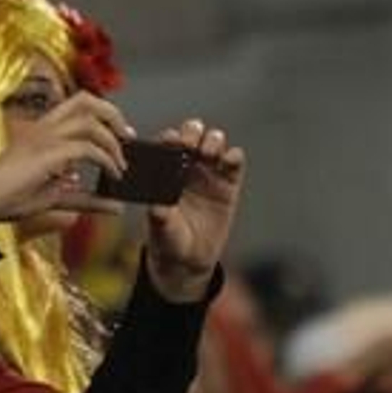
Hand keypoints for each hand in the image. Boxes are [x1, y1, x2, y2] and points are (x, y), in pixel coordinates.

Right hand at [0, 92, 129, 224]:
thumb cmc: (13, 197)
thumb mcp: (58, 196)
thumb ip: (87, 199)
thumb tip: (116, 206)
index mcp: (43, 130)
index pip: (78, 104)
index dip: (104, 112)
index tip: (122, 133)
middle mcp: (44, 127)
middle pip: (86, 100)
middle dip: (113, 113)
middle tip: (128, 135)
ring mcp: (44, 137)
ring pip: (90, 121)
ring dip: (112, 142)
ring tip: (121, 164)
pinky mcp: (47, 153)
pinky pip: (87, 148)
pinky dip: (105, 160)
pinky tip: (112, 174)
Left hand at [143, 120, 245, 301]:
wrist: (189, 259)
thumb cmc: (168, 239)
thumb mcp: (161, 228)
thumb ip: (160, 215)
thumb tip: (157, 206)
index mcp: (165, 169)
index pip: (167, 143)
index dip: (169, 138)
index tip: (170, 142)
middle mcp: (187, 165)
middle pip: (192, 133)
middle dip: (192, 132)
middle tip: (189, 144)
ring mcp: (209, 172)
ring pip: (214, 141)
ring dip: (212, 140)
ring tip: (208, 154)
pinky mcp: (229, 183)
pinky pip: (234, 161)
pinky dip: (234, 156)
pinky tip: (229, 160)